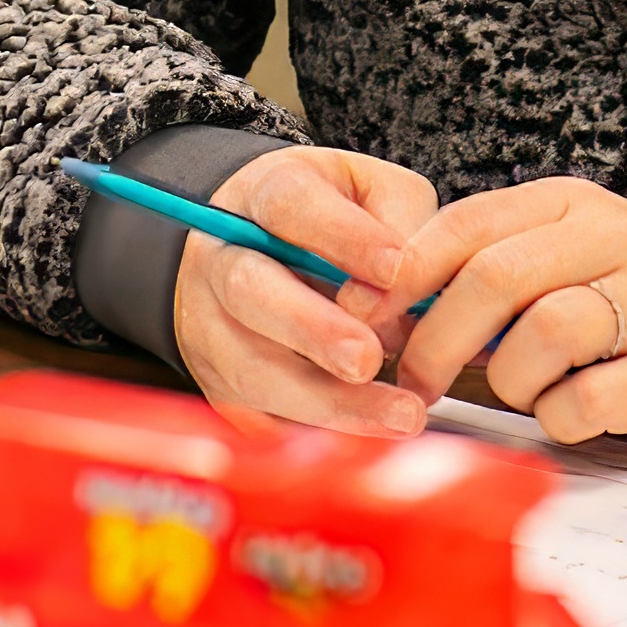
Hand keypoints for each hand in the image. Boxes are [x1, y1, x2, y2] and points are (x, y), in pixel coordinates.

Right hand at [173, 148, 441, 433]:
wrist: (249, 253)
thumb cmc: (324, 220)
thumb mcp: (366, 187)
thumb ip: (398, 216)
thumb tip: (412, 283)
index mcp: (262, 196)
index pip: (290, 206)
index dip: (341, 236)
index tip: (395, 267)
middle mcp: (224, 261)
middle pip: (251, 292)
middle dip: (312, 329)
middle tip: (368, 357)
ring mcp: (214, 328)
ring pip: (255, 370)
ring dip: (329, 401)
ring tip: (400, 414)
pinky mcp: (224, 385)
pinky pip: (263, 418)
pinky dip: (319, 434)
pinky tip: (372, 439)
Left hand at [389, 179, 626, 447]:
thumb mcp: (571, 254)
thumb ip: (492, 265)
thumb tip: (386, 300)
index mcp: (575, 208)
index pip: (466, 224)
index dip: (401, 274)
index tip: (361, 316)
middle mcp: (618, 242)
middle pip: (496, 279)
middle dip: (437, 339)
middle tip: (415, 381)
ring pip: (544, 336)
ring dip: (510, 379)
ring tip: (524, 388)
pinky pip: (590, 401)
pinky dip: (561, 417)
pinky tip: (570, 412)